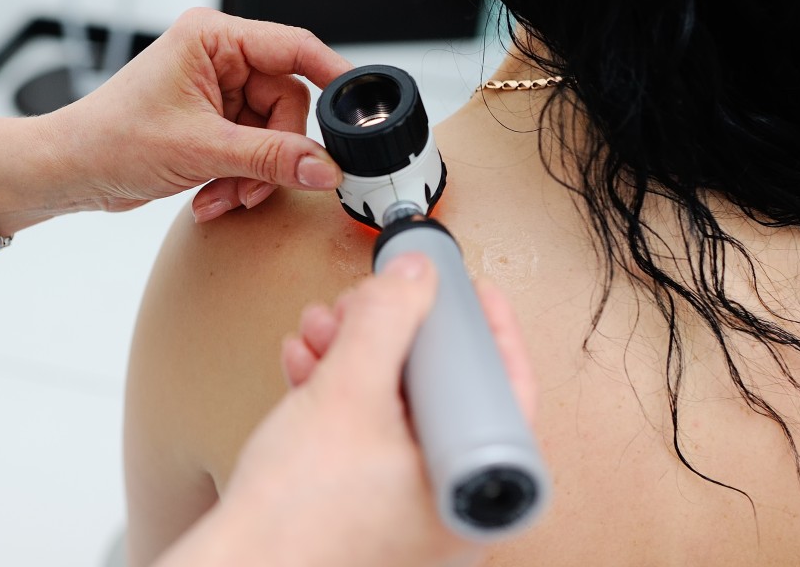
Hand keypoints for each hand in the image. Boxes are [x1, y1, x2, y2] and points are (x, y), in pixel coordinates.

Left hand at [60, 7, 351, 220]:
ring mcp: (217, 91)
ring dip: (253, 174)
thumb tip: (324, 166)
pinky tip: (212, 197)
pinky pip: (253, 151)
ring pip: (272, 134)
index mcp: (213, 37)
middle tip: (253, 184)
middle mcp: (218, 57)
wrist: (70, 171)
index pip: (294, 46)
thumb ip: (270, 158)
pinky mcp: (213, 122)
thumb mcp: (200, 150)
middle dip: (273, 153)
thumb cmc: (111, 139)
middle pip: (287, 102)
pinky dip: (239, 179)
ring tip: (223, 196)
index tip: (359, 106)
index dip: (332, 74)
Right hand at [155, 256, 536, 566]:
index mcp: (474, 491)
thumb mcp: (346, 395)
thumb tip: (416, 277)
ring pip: (397, 406)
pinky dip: (340, 390)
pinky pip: (368, 432)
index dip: (479, 327)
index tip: (465, 291)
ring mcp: (408, 510)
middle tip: (371, 305)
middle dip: (394, 334)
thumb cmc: (297, 523)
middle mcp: (450, 506)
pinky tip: (310, 364)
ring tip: (324, 330)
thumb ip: (386, 321)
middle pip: (442, 390)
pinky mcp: (367, 506)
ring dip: (357, 354)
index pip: (502, 388)